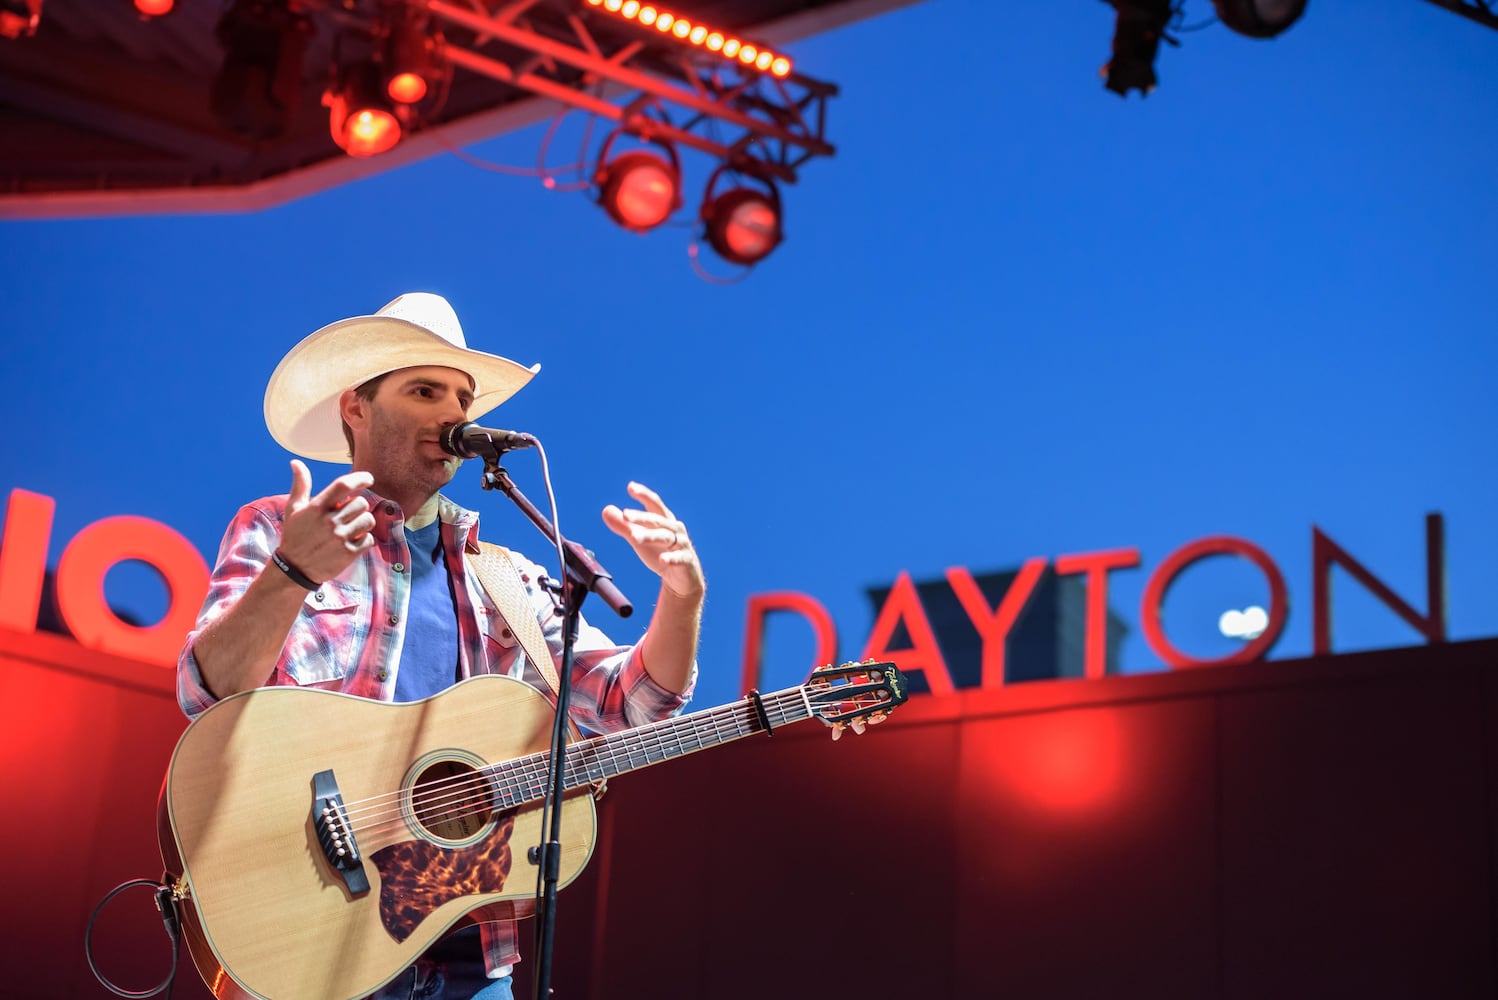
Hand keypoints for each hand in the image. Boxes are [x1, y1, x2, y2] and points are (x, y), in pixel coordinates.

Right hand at [277, 460, 376, 584]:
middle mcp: (329, 522)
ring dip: (363, 523)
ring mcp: (339, 538)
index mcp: (316, 508)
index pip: (343, 485)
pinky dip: (364, 540)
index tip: (369, 478)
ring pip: (368, 520)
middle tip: (348, 515)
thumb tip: (296, 462)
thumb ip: (300, 485)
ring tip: (351, 528)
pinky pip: (369, 540)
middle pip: (361, 503)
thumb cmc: (295, 535)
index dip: (360, 478)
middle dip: (358, 507)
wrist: (294, 569)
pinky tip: (351, 542)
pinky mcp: (348, 554)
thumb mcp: (294, 509)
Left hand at [601, 481, 704, 600]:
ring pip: (665, 537)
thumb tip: (606, 510)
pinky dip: (671, 558)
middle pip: (657, 520)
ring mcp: (682, 544)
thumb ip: (624, 526)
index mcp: (663, 520)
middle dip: (641, 517)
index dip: (643, 495)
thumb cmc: (660, 552)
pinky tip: (662, 560)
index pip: (654, 504)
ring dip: (650, 536)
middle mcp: (674, 529)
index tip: (631, 487)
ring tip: (634, 538)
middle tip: (625, 515)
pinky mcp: (687, 560)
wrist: (681, 578)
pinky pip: (679, 558)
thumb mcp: (639, 539)